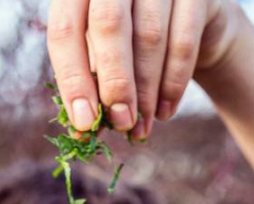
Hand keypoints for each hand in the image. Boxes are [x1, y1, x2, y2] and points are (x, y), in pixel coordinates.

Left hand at [47, 0, 238, 138]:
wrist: (188, 26)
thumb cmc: (131, 47)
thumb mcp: (103, 62)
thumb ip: (91, 86)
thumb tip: (82, 128)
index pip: (65, 29)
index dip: (73, 79)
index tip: (85, 123)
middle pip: (108, 25)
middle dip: (114, 83)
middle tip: (120, 123)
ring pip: (149, 37)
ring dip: (145, 91)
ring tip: (141, 126)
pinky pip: (183, 43)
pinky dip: (173, 84)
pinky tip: (164, 112)